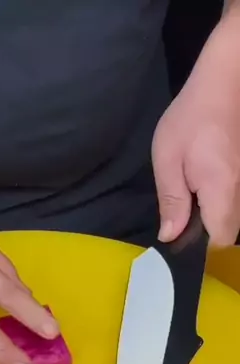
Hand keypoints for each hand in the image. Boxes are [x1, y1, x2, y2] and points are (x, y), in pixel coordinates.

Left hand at [152, 14, 239, 245]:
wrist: (227, 80)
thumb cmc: (192, 117)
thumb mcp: (168, 158)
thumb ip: (171, 200)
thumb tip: (170, 236)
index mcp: (221, 191)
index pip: (221, 240)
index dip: (202, 245)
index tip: (182, 236)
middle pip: (229, 231)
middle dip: (207, 231)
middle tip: (181, 215)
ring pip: (233, 215)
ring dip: (213, 214)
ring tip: (191, 196)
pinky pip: (234, 199)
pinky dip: (220, 200)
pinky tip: (202, 184)